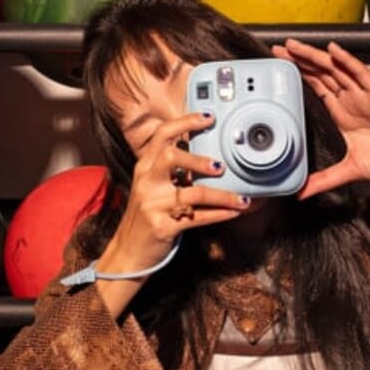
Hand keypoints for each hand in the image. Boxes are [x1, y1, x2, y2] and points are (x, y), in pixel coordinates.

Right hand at [101, 111, 251, 276]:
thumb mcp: (153, 188)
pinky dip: (218, 214)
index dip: (185, 122)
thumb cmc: (147, 217)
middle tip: (221, 165)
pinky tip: (233, 212)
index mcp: (145, 167)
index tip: (208, 117)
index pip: (162, 135)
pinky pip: (197, 218)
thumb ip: (173, 172)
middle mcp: (146, 181)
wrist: (128, 252)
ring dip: (222, 195)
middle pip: (170, 155)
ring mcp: (153, 204)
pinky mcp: (162, 226)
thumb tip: (208, 159)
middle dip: (198, 159)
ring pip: (192, 193)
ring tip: (241, 198)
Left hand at [274, 39, 369, 198]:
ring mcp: (366, 96)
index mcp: (344, 115)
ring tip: (294, 46)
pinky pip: (362, 75)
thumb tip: (302, 192)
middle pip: (321, 74)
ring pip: (336, 70)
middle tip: (277, 50)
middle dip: (299, 61)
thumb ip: (325, 180)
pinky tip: (334, 51)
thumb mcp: (350, 171)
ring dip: (315, 57)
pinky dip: (347, 61)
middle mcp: (353, 101)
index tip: (279, 68)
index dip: (298, 76)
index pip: (316, 88)